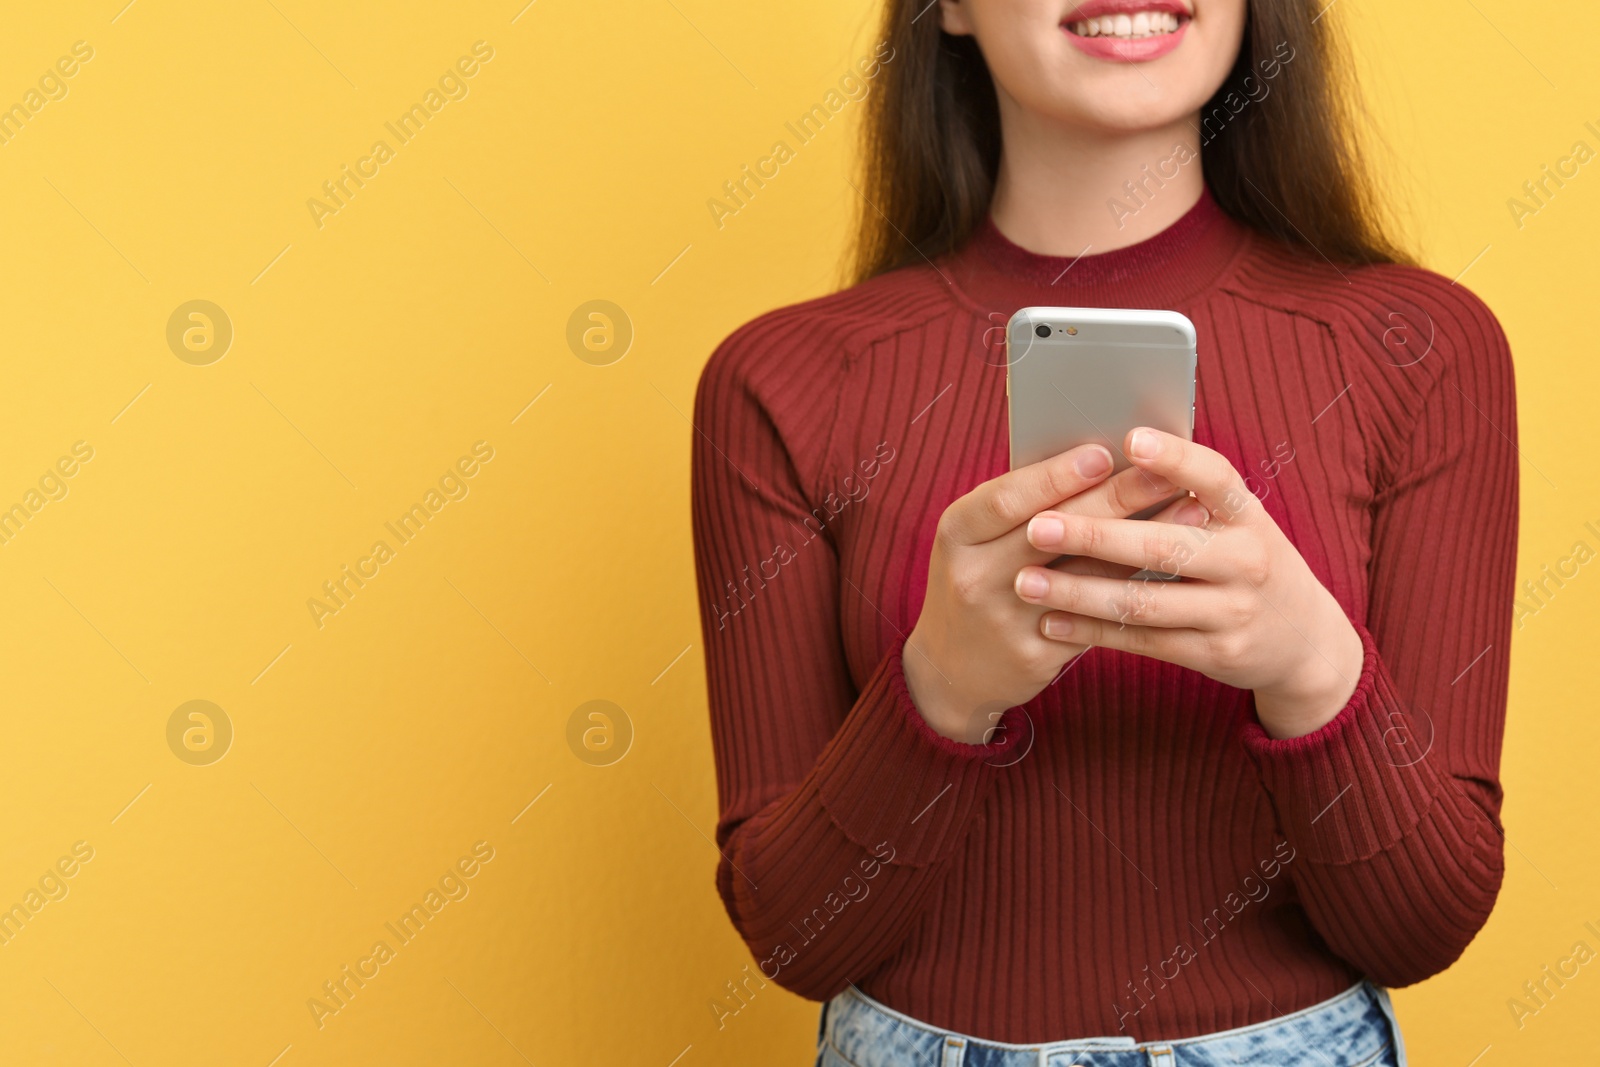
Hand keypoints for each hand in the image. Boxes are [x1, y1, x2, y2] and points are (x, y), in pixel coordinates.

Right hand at [903, 442, 1203, 743]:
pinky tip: (1176, 567)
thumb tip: (1104, 459)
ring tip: (1191, 512)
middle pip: (1054, 531)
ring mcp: (1003, 619)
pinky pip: (1095, 618)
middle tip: (1165, 471)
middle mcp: (974, 576)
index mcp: (957, 533)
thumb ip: (1026, 506)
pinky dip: (1136, 586)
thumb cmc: (979, 579)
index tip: (1104, 452)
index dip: (1056, 476)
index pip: (1007, 497)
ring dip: (1143, 541)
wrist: (953, 667)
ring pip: (1085, 576)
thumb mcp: (978, 539)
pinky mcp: (1034, 655)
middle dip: (1115, 497)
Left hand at [1014, 427, 1363, 739]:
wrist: (1303, 640)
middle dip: (1094, 535)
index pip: (1214, 478)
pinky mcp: (1215, 653)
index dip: (1176, 458)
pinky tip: (1049, 622)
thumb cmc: (1245, 561)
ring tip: (1025, 581)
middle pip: (1162, 546)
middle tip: (1035, 525)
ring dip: (1078, 591)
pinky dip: (1091, 632)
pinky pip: (1143, 640)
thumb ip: (1186, 498)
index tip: (1131, 438)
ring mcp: (1232, 611)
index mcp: (1248, 515)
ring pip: (1144, 600)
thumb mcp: (1237, 524)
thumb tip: (1106, 456)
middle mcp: (1246, 560)